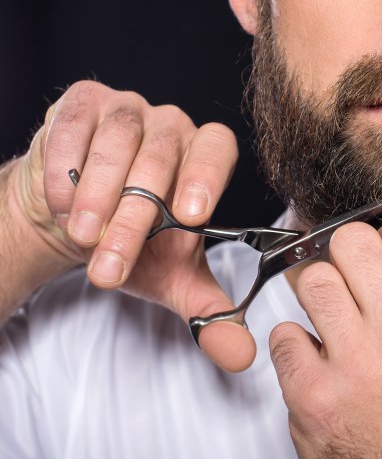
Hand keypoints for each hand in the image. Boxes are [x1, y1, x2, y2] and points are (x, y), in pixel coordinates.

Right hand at [9, 80, 254, 369]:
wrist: (70, 219)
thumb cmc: (130, 241)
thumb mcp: (170, 278)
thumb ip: (209, 310)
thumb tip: (241, 355)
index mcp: (205, 158)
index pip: (218, 151)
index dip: (206, 176)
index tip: (189, 216)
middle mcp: (173, 126)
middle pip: (162, 160)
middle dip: (135, 219)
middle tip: (111, 264)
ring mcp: (129, 109)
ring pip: (119, 141)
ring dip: (98, 196)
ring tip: (84, 237)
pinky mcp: (84, 103)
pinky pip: (76, 127)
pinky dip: (66, 168)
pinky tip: (62, 204)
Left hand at [269, 211, 381, 458]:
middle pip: (350, 241)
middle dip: (348, 256)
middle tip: (354, 284)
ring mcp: (354, 364)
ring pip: (310, 279)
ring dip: (319, 298)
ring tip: (335, 324)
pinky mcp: (312, 396)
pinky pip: (283, 335)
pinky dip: (296, 347)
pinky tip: (319, 363)